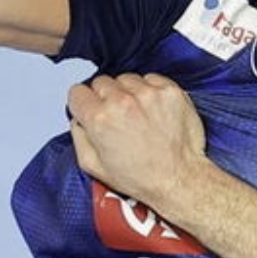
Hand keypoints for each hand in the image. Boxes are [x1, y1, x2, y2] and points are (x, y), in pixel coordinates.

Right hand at [66, 73, 208, 210]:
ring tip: (138, 115)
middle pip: (101, 82)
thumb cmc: (141, 177)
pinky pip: (151, 79)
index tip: (91, 110)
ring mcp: (148, 94)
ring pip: (126, 79)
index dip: (83, 104)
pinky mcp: (169, 91)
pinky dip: (150, 91)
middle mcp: (122, 102)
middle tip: (118, 118)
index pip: (77, 92)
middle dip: (106, 98)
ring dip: (129, 93)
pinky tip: (154, 111)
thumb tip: (78, 119)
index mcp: (99, 119)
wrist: (179, 178)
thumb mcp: (94, 167)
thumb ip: (79, 137)